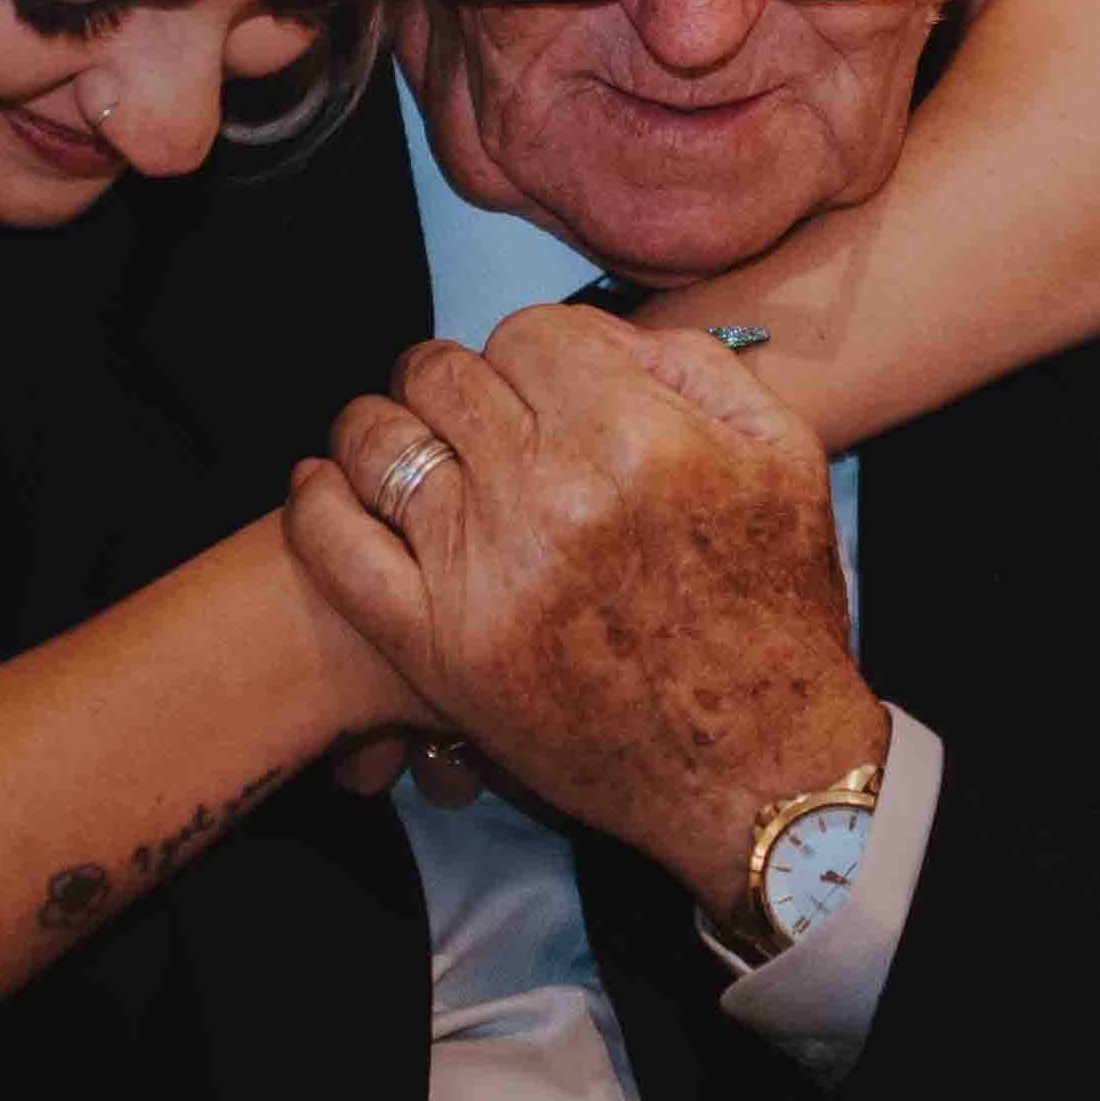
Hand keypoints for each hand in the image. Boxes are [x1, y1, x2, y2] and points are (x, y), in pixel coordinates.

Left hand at [283, 306, 888, 920]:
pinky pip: (336, 548)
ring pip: (381, 442)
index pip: (528, 332)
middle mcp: (550, 497)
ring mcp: (484, 576)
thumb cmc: (776, 612)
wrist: (759, 768)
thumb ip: (697, 366)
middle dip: (454, 379)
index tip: (538, 380)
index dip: (533, 348)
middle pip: (445, 374)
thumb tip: (601, 336)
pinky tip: (324, 480)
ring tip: (398, 438)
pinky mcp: (439, 650)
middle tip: (466, 408)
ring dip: (381, 425)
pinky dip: (316, 500)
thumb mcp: (783, 459)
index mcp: (636, 439)